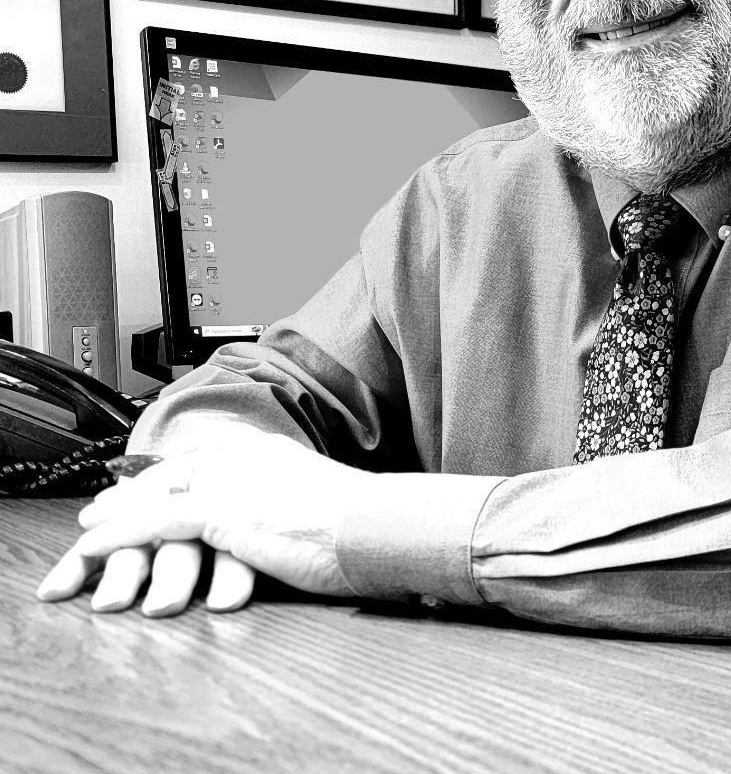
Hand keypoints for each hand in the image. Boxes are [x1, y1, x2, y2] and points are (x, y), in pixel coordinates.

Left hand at [37, 426, 365, 616]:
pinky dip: (120, 534)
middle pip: (171, 473)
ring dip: (116, 516)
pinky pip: (155, 523)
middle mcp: (242, 459)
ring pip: (155, 496)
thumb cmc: (362, 524)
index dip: (169, 474)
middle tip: (101, 507)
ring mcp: (229, 483)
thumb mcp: (319, 501)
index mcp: (267, 451)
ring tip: (87, 531)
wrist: (376, 525)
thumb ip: (289, 502)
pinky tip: (95, 546)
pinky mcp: (221, 514)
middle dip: (132, 491)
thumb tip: (281, 520)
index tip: (147, 484)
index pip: (204, 459)